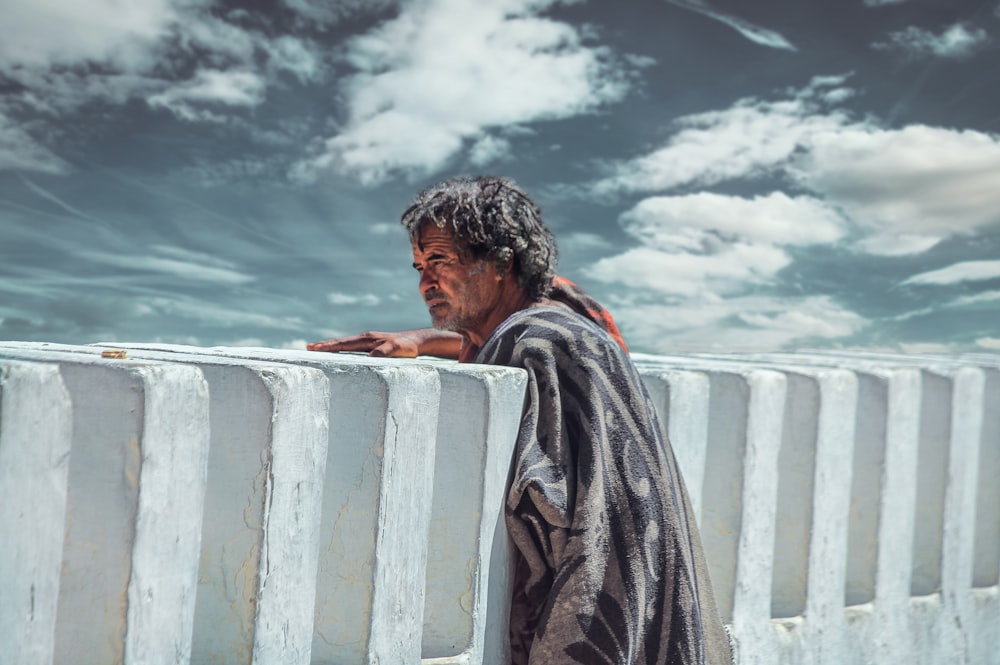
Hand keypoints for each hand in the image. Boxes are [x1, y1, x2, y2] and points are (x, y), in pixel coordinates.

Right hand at [307, 329, 462, 358]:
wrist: (418, 340)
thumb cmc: (408, 347)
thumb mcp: (397, 350)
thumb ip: (384, 352)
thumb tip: (369, 357)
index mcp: (368, 339)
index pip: (344, 344)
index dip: (329, 347)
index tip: (315, 349)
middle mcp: (366, 337)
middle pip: (341, 342)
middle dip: (324, 345)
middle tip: (308, 348)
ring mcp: (368, 340)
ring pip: (345, 343)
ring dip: (331, 345)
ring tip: (316, 348)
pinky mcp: (372, 344)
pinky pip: (352, 346)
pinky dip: (341, 347)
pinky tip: (338, 351)